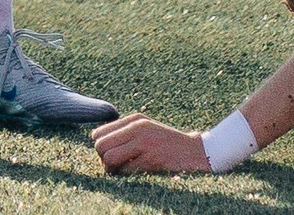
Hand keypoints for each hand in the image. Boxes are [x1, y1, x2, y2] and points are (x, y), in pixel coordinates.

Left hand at [94, 116, 211, 175]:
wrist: (195, 152)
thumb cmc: (167, 143)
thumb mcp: (146, 128)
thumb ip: (125, 131)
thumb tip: (98, 142)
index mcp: (135, 119)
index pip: (99, 133)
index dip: (101, 147)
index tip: (111, 153)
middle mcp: (137, 128)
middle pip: (100, 145)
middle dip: (103, 159)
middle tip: (115, 165)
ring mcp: (144, 143)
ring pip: (109, 157)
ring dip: (111, 169)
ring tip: (122, 170)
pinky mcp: (150, 159)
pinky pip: (124, 170)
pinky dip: (125, 175)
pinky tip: (135, 172)